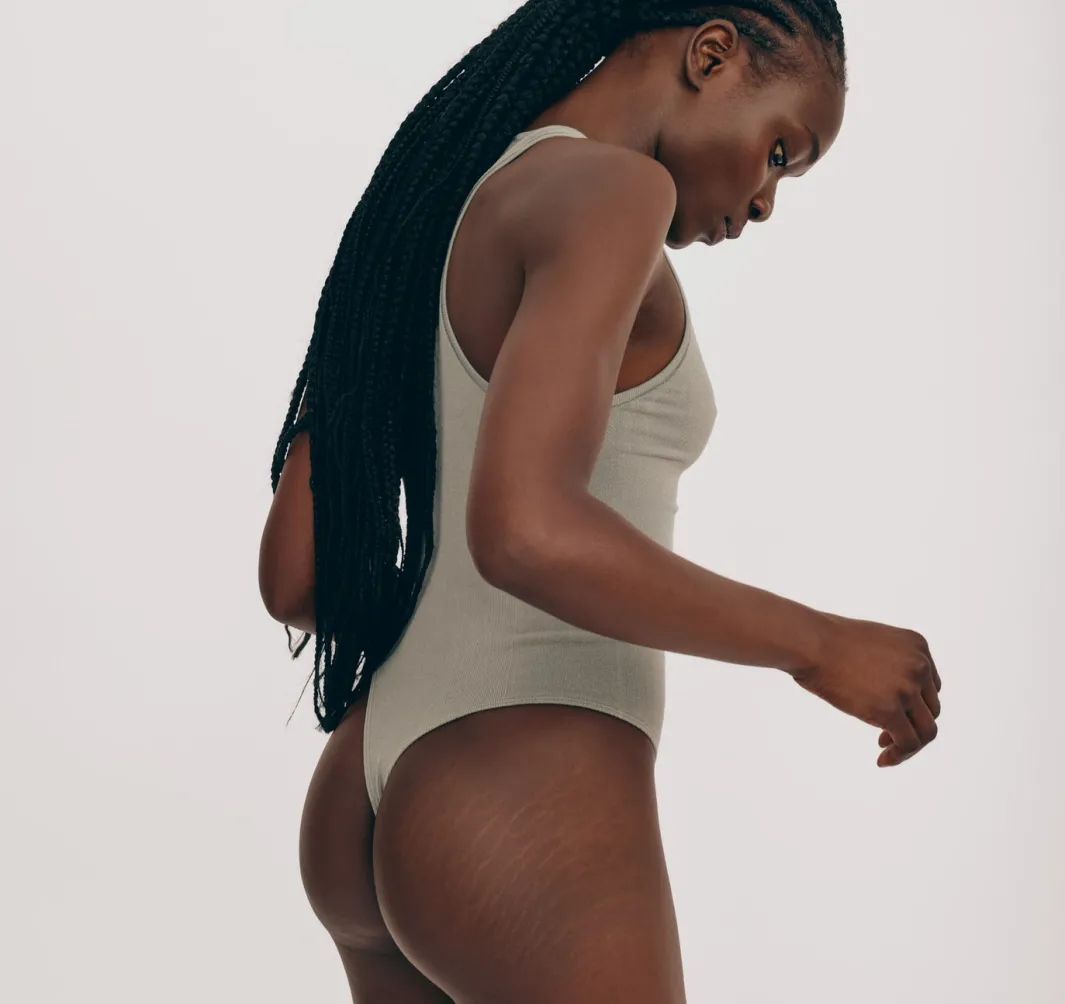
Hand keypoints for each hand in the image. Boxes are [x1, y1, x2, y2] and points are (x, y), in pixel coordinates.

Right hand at [791, 612, 941, 766]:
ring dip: (909, 745)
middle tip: (885, 737)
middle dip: (911, 725)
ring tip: (887, 752)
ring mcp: (907, 688)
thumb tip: (887, 692)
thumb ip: (889, 664)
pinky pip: (909, 743)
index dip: (914, 706)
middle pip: (931, 710)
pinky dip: (899, 756)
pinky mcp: (891, 709)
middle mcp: (919, 666)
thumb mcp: (872, 644)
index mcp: (917, 646)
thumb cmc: (826, 641)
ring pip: (926, 730)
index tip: (893, 715)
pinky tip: (882, 760)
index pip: (931, 687)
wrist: (810, 642)